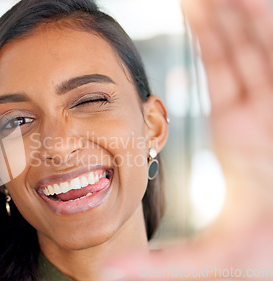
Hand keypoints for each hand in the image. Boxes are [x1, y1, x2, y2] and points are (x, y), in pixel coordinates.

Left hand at [104, 0, 272, 278]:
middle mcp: (267, 115)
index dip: (208, 37)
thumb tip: (102, 279)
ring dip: (240, 11)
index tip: (189, 5)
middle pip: (242, 47)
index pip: (222, 72)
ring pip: (262, 45)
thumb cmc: (270, 259)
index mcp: (242, 134)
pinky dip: (265, 27)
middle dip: (223, 12)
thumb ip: (156, 266)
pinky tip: (247, 0)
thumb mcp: (211, 258)